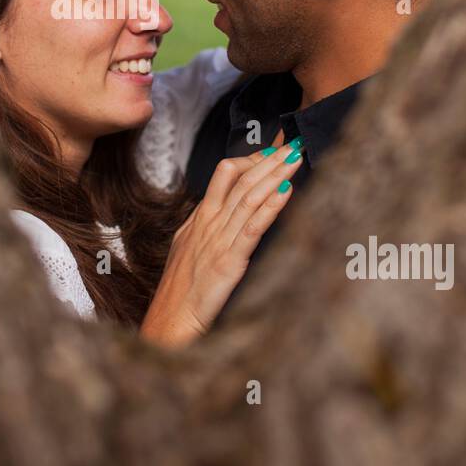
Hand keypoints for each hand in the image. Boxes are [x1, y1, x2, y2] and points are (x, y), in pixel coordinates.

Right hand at [140, 142, 302, 347]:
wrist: (169, 322)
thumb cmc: (179, 293)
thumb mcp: (188, 251)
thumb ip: (205, 230)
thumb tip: (223, 216)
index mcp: (200, 219)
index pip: (226, 176)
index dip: (251, 161)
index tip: (272, 152)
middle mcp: (209, 223)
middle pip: (242, 180)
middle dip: (269, 160)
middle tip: (292, 143)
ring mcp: (219, 239)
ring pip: (250, 197)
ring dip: (275, 174)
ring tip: (295, 156)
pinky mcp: (230, 260)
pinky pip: (253, 228)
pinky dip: (271, 207)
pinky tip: (287, 191)